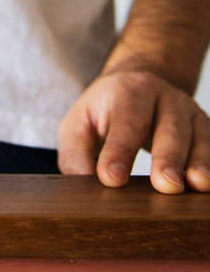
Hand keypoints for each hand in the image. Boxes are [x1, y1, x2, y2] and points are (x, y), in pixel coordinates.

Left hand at [58, 69, 209, 192]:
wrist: (138, 85)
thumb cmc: (104, 113)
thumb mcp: (79, 123)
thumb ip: (75, 152)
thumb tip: (82, 185)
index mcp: (127, 92)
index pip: (124, 122)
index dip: (119, 151)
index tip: (112, 178)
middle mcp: (162, 97)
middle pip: (168, 127)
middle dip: (167, 157)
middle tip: (165, 184)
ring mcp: (187, 111)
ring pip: (197, 137)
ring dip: (198, 162)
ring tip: (196, 185)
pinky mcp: (204, 127)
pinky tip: (207, 186)